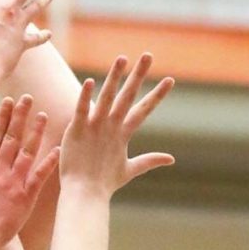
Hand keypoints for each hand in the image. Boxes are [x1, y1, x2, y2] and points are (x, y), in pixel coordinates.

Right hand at [0, 96, 60, 249]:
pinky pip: (40, 177)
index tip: (8, 101)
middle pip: (11, 138)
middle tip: (28, 98)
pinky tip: (58, 149)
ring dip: (36, 132)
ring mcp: (13, 183)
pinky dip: (49, 162)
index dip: (2, 117)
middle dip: (20, 116)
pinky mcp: (26, 197)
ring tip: (43, 115)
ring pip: (27, 152)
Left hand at [59, 54, 174, 197]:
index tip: (170, 79)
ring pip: (107, 97)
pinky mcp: (77, 130)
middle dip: (138, 75)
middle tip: (148, 55)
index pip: (144, 109)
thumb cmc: (104, 183)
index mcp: (123, 133)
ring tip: (122, 58)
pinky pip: (82, 109)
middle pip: (128, 96)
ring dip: (115, 77)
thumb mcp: (129, 169)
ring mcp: (95, 127)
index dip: (157, 95)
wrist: (85, 194)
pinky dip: (86, 96)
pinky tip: (90, 81)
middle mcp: (112, 127)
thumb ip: (149, 160)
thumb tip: (171, 159)